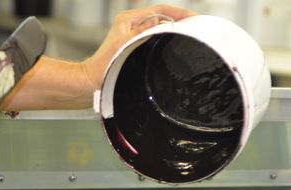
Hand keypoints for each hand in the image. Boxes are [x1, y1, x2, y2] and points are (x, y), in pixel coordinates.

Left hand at [81, 4, 195, 91]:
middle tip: (197, 25)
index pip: (160, 10)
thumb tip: (161, 22)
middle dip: (179, 18)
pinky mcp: (135, 42)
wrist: (93, 78)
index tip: (193, 17)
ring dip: (174, 28)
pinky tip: (176, 44)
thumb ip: (142, 32)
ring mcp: (133, 31)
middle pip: (162, 15)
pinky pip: (155, 35)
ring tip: (191, 34)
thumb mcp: (124, 45)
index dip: (178, 12)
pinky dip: (166, 37)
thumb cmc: (104, 65)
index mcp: (128, 19)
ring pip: (159, 25)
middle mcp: (131, 22)